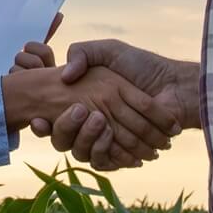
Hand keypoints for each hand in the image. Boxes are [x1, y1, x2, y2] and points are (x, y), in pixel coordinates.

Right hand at [0, 62, 171, 168]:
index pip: (56, 117)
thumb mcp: (108, 51)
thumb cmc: (144, 66)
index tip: (37, 118)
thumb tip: (65, 76)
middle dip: (61, 130)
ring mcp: (109, 140)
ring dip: (86, 138)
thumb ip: (82, 54)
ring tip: (97, 119)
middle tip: (74, 112)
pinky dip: (106, 152)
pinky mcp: (124, 153)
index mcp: (86, 103)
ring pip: (82, 151)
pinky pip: (105, 161)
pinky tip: (109, 133)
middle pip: (64, 138)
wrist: (175, 86)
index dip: (43, 122)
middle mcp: (93, 123)